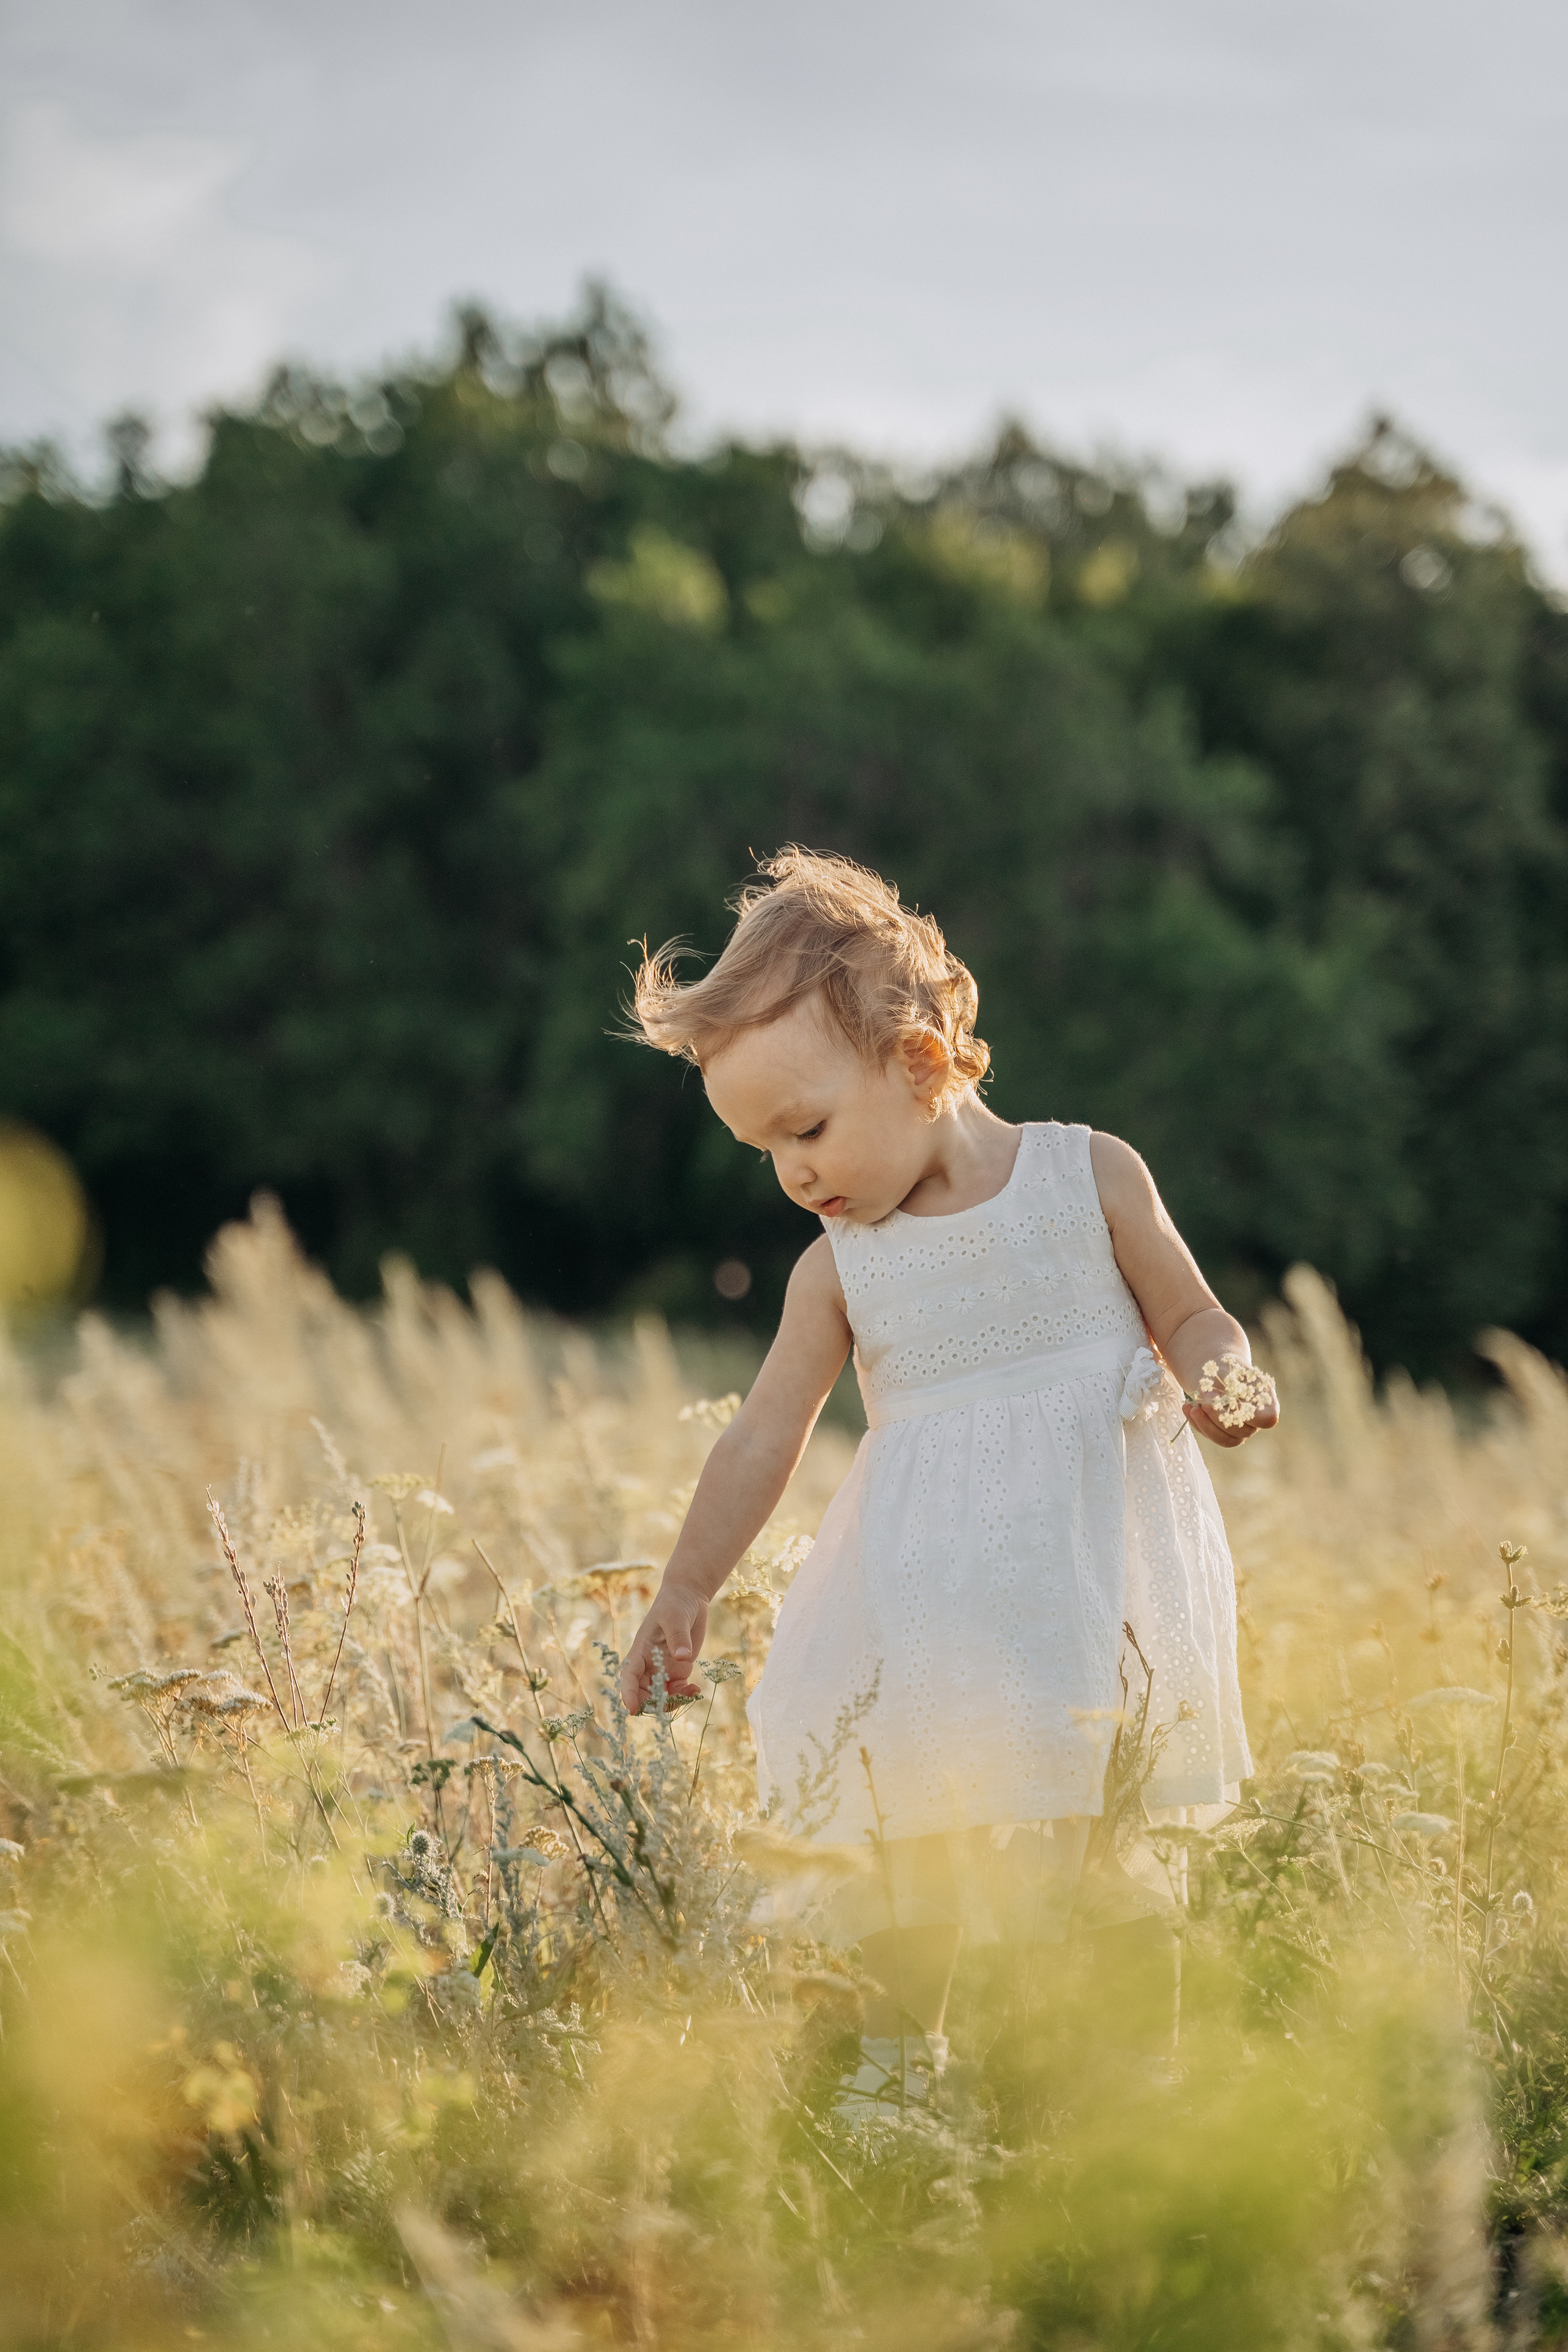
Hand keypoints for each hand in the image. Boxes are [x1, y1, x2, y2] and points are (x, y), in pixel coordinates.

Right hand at [619, 1580, 709, 1713]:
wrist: (689, 1597)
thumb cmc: (675, 1603)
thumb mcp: (675, 1616)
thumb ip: (678, 1637)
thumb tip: (683, 1658)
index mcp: (640, 1650)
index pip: (629, 1675)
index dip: (628, 1692)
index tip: (631, 1708)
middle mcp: (649, 1664)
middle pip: (643, 1692)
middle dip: (653, 1703)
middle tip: (672, 1702)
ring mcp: (663, 1669)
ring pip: (661, 1696)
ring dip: (672, 1702)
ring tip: (691, 1692)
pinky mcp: (679, 1670)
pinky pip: (678, 1691)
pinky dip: (685, 1695)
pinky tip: (696, 1689)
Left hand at [1182, 1355, 1279, 1448]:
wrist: (1217, 1372)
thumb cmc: (1226, 1368)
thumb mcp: (1226, 1368)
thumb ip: (1225, 1381)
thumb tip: (1216, 1397)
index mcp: (1265, 1402)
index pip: (1267, 1419)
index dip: (1252, 1416)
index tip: (1231, 1400)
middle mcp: (1255, 1421)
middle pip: (1242, 1431)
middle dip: (1220, 1417)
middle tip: (1205, 1398)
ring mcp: (1240, 1430)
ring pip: (1226, 1440)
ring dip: (1206, 1425)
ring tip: (1193, 1407)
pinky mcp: (1223, 1433)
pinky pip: (1211, 1436)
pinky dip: (1197, 1423)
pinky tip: (1187, 1407)